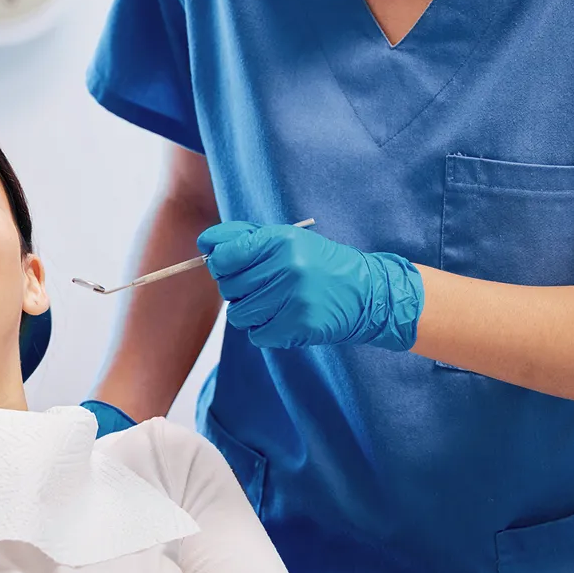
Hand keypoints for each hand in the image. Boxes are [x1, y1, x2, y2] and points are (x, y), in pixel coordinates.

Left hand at [196, 222, 423, 351]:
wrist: (369, 293)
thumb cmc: (320, 264)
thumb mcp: (287, 239)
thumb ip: (244, 237)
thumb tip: (205, 243)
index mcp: (281, 240)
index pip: (224, 255)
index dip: (220, 264)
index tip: (229, 267)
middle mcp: (287, 267)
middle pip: (229, 287)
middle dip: (238, 289)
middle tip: (262, 287)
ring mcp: (294, 298)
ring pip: (239, 314)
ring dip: (250, 312)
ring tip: (274, 303)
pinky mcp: (299, 326)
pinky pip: (257, 335)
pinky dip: (265, 330)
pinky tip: (284, 319)